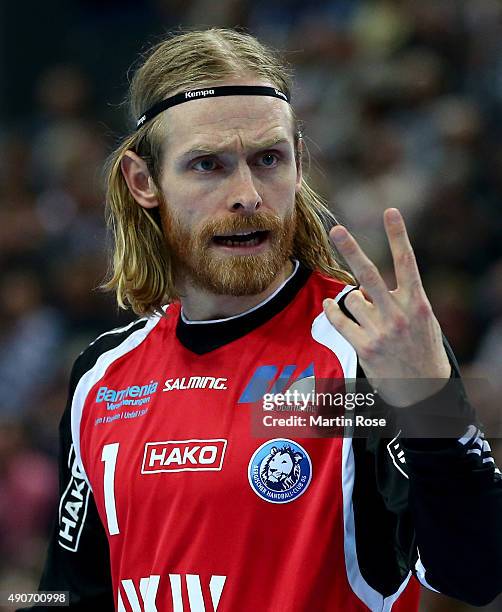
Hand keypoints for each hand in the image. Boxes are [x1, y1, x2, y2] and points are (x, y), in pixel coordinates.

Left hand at [323, 208, 450, 406]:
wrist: (424, 389)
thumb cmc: (422, 347)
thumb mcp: (422, 320)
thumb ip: (399, 299)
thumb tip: (362, 289)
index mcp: (416, 302)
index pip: (407, 262)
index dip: (398, 235)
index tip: (391, 212)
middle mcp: (398, 314)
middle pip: (369, 274)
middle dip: (352, 249)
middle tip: (336, 230)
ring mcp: (380, 331)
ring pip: (351, 299)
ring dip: (352, 301)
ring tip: (365, 313)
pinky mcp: (364, 347)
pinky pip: (339, 320)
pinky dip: (332, 311)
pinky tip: (331, 307)